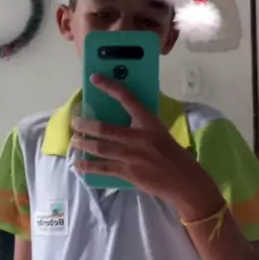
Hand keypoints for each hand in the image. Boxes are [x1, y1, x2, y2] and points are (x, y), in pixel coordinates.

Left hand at [72, 74, 218, 218]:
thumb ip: (141, 125)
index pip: (127, 98)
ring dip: (83, 144)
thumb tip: (121, 119)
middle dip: (85, 125)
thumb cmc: (173, 155)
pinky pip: (102, 168)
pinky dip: (88, 167)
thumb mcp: (160, 132)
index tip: (94, 78)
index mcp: (149, 122)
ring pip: (100, 147)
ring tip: (74, 141)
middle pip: (104, 128)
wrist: (184, 181)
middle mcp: (138, 137)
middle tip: (75, 122)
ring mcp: (132, 156)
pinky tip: (78, 165)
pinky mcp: (128, 172)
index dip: (109, 86)